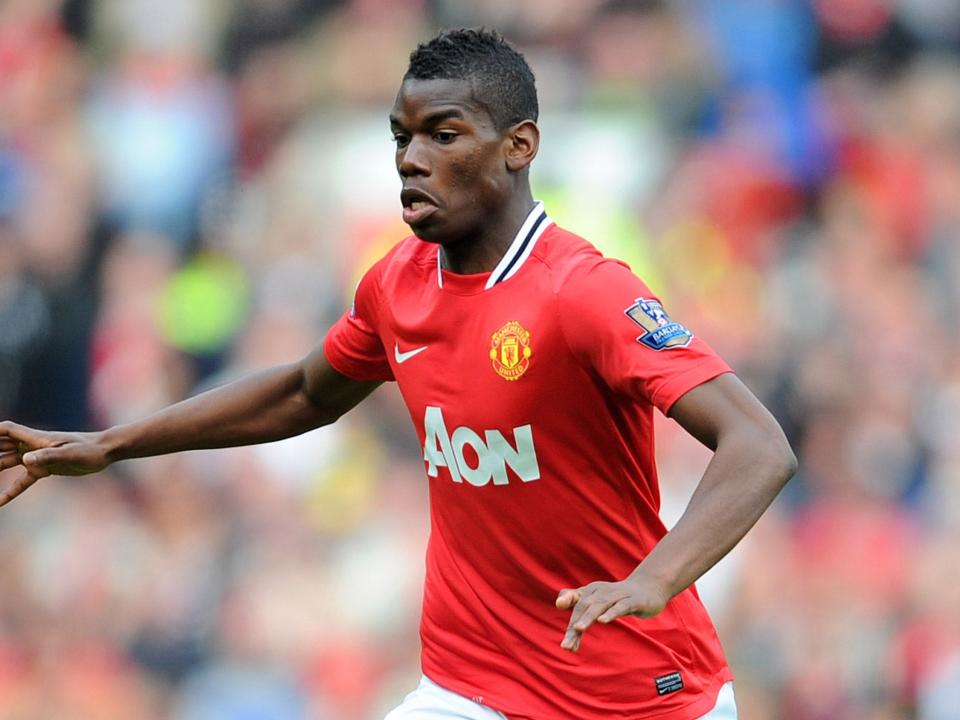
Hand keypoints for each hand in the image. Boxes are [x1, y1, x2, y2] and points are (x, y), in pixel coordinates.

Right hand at [0, 421, 111, 506]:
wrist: (105, 452)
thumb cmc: (90, 450)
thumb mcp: (71, 454)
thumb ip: (48, 457)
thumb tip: (25, 461)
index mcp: (37, 439)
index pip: (7, 430)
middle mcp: (33, 447)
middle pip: (2, 446)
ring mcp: (38, 458)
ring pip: (8, 462)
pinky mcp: (45, 469)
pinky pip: (23, 480)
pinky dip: (11, 490)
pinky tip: (0, 502)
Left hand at [555, 572, 669, 651]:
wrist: (648, 589)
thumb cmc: (617, 598)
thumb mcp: (597, 599)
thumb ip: (577, 602)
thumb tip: (558, 604)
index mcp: (592, 590)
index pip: (577, 608)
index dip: (570, 627)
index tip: (565, 646)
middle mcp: (602, 590)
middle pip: (584, 607)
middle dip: (575, 626)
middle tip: (567, 645)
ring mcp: (617, 595)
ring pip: (599, 605)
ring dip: (588, 617)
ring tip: (577, 629)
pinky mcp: (632, 600)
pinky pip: (620, 606)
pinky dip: (610, 612)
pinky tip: (602, 621)